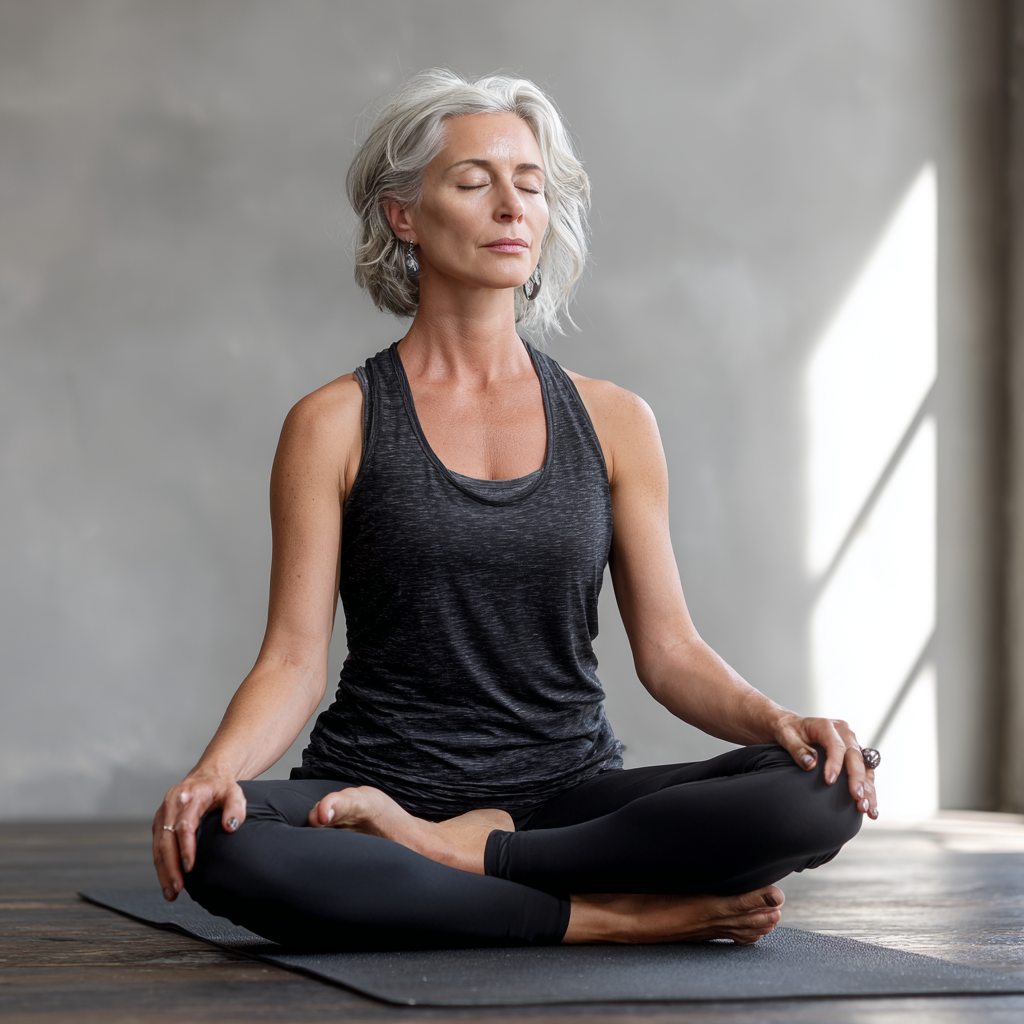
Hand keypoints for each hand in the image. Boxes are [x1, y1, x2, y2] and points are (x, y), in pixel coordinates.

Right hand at [152, 772, 246, 900]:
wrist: (207, 775)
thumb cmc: (221, 786)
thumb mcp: (234, 792)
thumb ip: (236, 808)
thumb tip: (230, 827)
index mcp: (188, 797)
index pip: (184, 826)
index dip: (185, 848)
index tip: (189, 867)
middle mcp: (170, 805)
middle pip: (166, 840)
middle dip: (170, 867)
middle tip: (177, 888)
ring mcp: (162, 814)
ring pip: (157, 846)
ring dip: (163, 871)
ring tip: (171, 893)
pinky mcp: (159, 823)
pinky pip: (157, 846)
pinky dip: (161, 865)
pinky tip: (167, 881)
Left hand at [773, 714, 877, 818]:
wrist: (792, 727)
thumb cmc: (789, 731)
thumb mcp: (786, 736)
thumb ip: (797, 749)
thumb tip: (810, 763)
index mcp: (827, 726)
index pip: (836, 745)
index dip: (835, 764)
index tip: (829, 782)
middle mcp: (844, 734)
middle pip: (855, 756)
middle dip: (858, 778)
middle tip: (857, 798)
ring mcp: (851, 744)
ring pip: (865, 766)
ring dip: (868, 788)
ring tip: (866, 808)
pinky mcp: (854, 756)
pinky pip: (866, 773)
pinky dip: (869, 790)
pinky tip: (870, 808)